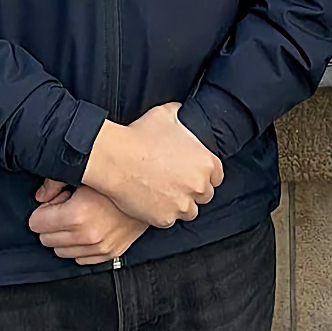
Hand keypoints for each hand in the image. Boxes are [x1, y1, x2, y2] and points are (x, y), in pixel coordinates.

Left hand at [28, 180, 148, 265]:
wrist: (152, 188)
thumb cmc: (118, 178)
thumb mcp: (83, 172)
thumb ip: (54, 182)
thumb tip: (40, 195)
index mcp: (77, 215)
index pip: (36, 223)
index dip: (44, 209)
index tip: (57, 200)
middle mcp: (87, 236)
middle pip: (45, 238)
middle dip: (51, 222)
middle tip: (67, 206)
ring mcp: (100, 248)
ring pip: (60, 251)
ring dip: (64, 235)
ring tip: (79, 216)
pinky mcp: (110, 253)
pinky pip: (80, 258)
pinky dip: (79, 246)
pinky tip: (89, 227)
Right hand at [83, 102, 223, 229]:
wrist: (115, 159)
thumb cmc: (139, 135)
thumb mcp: (167, 114)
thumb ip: (181, 115)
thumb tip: (182, 111)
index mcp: (205, 163)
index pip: (216, 175)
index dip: (204, 174)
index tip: (192, 173)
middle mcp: (198, 186)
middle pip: (204, 195)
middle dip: (192, 189)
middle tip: (176, 182)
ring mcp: (182, 205)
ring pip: (189, 211)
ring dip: (180, 203)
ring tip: (164, 193)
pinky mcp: (165, 219)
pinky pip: (169, 220)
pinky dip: (163, 213)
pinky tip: (152, 200)